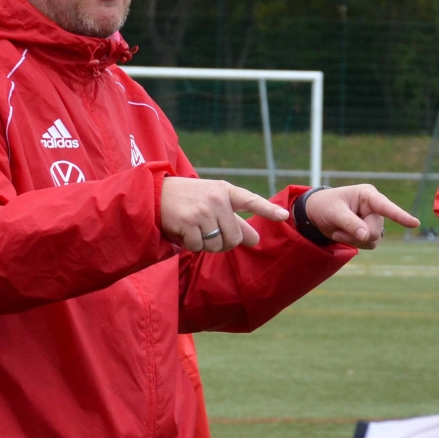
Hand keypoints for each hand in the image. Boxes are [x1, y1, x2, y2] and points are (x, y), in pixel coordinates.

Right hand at [161, 177, 288, 252]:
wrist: (155, 194)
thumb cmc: (188, 199)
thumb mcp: (213, 202)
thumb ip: (234, 220)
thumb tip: (255, 240)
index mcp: (225, 191)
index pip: (250, 201)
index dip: (267, 209)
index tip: (283, 216)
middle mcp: (216, 199)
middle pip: (233, 238)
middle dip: (223, 243)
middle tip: (208, 233)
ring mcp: (202, 210)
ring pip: (216, 245)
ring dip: (205, 244)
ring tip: (194, 228)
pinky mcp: (188, 222)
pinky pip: (198, 247)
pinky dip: (190, 245)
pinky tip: (183, 231)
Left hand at [302, 184, 420, 248]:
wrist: (316, 214)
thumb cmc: (325, 206)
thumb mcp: (334, 212)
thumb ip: (350, 223)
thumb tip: (366, 236)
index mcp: (368, 195)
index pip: (385, 207)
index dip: (400, 215)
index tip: (415, 223)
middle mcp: (374, 207)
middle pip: (375, 229)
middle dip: (356, 234)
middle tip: (338, 229)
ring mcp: (374, 220)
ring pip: (373, 239)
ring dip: (354, 240)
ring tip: (339, 230)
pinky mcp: (370, 231)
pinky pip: (369, 244)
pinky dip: (355, 243)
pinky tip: (343, 234)